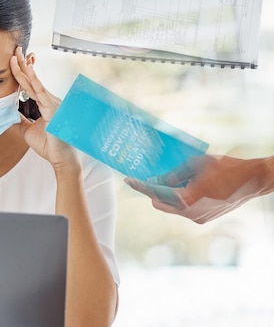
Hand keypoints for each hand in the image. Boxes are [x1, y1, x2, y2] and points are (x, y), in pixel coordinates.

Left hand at [9, 47, 78, 168]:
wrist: (61, 159)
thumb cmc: (49, 145)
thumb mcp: (27, 129)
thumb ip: (19, 118)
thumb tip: (8, 112)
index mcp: (44, 104)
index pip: (30, 84)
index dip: (22, 71)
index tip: (15, 59)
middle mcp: (49, 100)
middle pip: (32, 79)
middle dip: (23, 63)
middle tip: (15, 49)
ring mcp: (52, 102)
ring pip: (34, 82)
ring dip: (24, 68)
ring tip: (15, 56)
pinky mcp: (53, 108)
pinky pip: (41, 91)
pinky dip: (33, 80)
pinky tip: (27, 70)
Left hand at [124, 154, 269, 222]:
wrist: (252, 180)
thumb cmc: (225, 168)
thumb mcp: (195, 164)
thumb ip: (173, 174)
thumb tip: (157, 180)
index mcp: (187, 199)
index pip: (156, 194)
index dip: (142, 186)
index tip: (130, 180)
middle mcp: (191, 213)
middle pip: (161, 203)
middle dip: (154, 191)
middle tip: (153, 177)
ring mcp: (198, 217)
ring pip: (172, 206)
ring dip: (169, 194)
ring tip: (177, 178)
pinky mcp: (204, 217)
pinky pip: (184, 208)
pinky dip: (180, 197)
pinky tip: (187, 184)